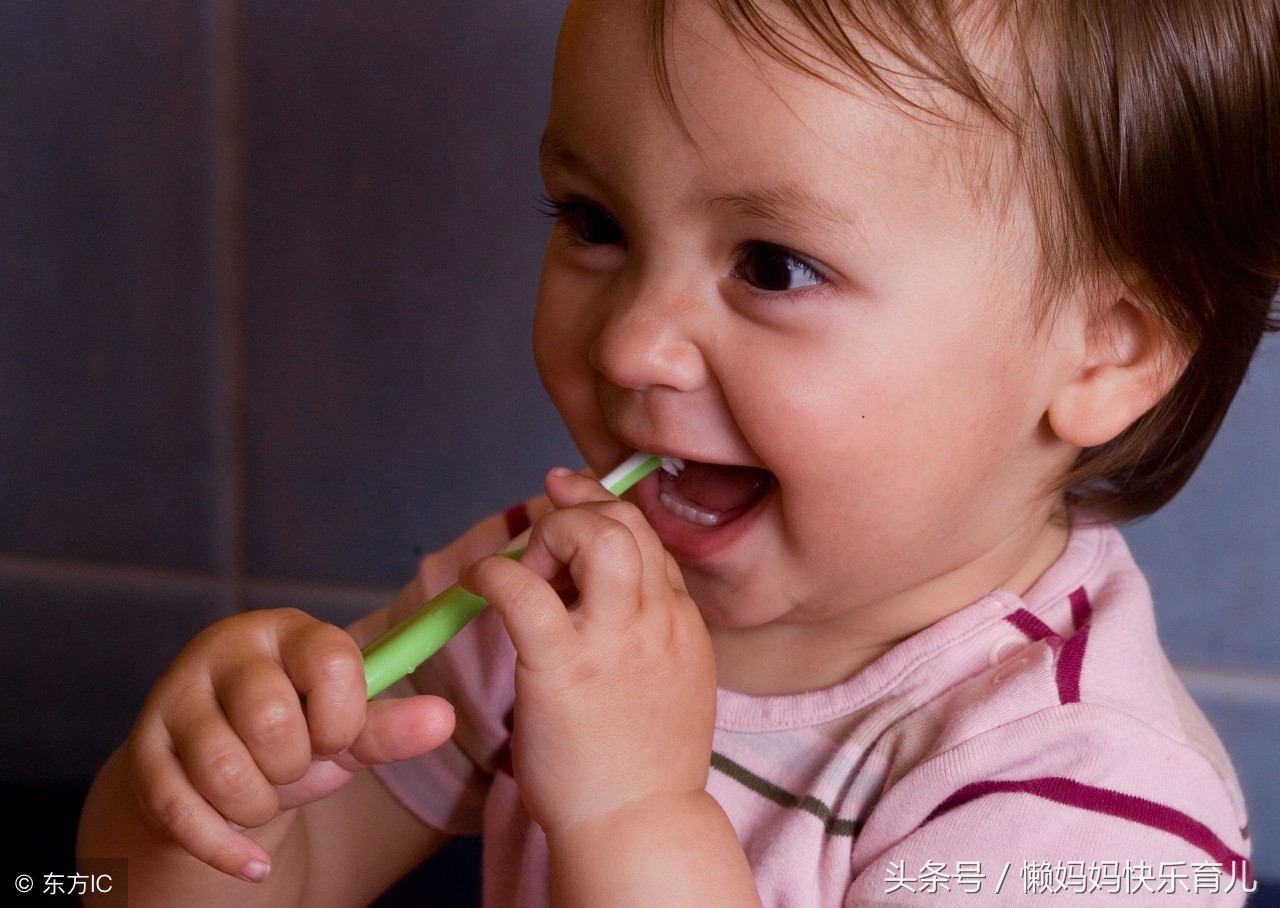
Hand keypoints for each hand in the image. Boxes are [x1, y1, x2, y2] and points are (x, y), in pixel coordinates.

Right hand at [123, 608, 455, 881]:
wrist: (216, 774)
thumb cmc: (294, 737)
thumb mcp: (345, 729)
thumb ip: (391, 725)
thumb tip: (442, 719)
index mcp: (288, 630)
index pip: (331, 661)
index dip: (343, 715)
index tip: (335, 733)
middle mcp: (224, 651)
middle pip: (272, 720)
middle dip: (295, 765)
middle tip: (291, 764)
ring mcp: (174, 699)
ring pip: (226, 770)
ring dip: (259, 804)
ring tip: (264, 795)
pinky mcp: (142, 755)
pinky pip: (183, 813)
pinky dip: (226, 848)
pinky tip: (251, 860)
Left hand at [458, 468, 716, 838]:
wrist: (639, 826)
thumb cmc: (643, 766)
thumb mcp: (671, 684)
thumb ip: (650, 634)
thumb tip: (598, 597)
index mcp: (682, 624)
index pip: (648, 538)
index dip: (604, 512)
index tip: (569, 502)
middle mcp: (658, 621)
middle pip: (626, 523)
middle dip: (578, 510)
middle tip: (540, 538)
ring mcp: (616, 642)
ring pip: (595, 537)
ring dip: (551, 532)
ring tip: (524, 565)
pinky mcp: (564, 668)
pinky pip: (525, 590)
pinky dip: (494, 572)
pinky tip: (478, 583)